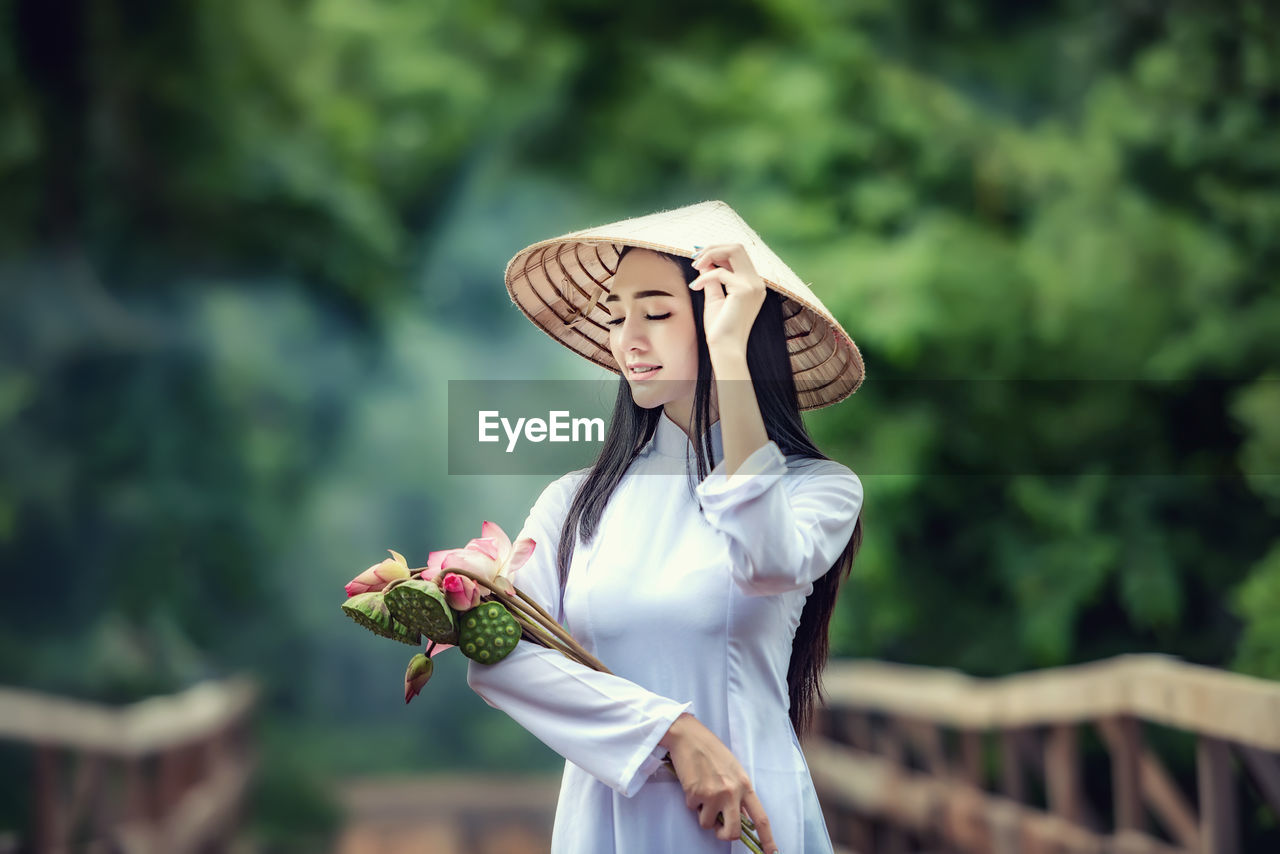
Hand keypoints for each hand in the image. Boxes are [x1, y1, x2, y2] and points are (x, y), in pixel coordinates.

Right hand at [659, 713, 778, 851]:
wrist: (689, 737)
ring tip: (702, 793)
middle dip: (725, 835)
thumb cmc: (712, 752)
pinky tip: (692, 783)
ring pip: (708, 824)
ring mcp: (714, 794)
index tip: (771, 853)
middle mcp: (732, 792)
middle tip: (719, 828)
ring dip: (703, 814)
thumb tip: (741, 816)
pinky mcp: (696, 794)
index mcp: (745, 785)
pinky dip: (692, 801)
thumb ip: (739, 793)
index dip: (767, 839)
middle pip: (733, 832)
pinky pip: (693, 810)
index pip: (760, 818)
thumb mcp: (733, 771)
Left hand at [689, 243, 767, 356]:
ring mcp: (753, 285)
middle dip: (713, 248)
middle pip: (738, 247)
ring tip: (694, 265)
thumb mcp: (715, 297)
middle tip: (695, 257)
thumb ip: (712, 278)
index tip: (698, 256)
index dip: (717, 251)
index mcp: (753, 284)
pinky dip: (704, 277)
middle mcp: (757, 282)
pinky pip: (719, 273)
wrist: (726, 348)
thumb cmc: (721, 328)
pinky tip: (694, 287)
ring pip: (733, 250)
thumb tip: (704, 262)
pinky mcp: (744, 290)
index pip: (737, 255)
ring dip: (710, 254)